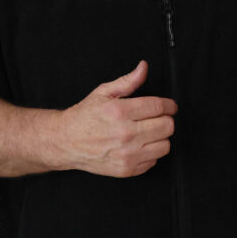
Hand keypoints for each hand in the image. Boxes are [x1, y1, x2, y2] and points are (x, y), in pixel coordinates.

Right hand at [56, 61, 177, 176]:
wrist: (66, 142)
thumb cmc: (84, 116)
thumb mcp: (103, 92)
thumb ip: (127, 81)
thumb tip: (143, 68)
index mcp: (120, 112)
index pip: (159, 107)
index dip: (169, 105)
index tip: (170, 106)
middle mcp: (125, 134)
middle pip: (167, 126)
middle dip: (165, 119)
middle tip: (157, 117)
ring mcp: (127, 154)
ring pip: (165, 145)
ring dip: (160, 137)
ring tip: (148, 131)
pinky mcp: (127, 169)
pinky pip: (154, 160)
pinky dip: (151, 152)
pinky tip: (139, 145)